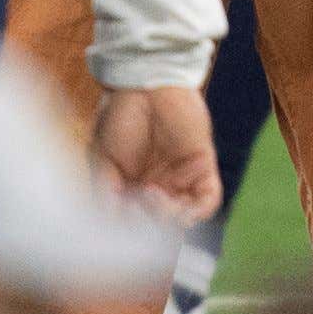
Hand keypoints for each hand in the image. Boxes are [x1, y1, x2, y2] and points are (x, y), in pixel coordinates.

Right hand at [89, 83, 218, 220]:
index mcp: (132, 190)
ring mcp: (182, 179)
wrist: (146, 81)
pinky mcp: (203, 166)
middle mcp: (158, 189)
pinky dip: (197, 210)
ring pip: (183, 218)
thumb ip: (106, 192)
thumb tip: (111, 225)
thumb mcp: (103, 159)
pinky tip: (179, 205)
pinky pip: (208, 200)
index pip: (135, 225)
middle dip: (149, 226)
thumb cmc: (120, 116)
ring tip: (154, 197)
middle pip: (160, 226)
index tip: (121, 225)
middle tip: (138, 205)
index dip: (130, 232)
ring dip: (170, 218)